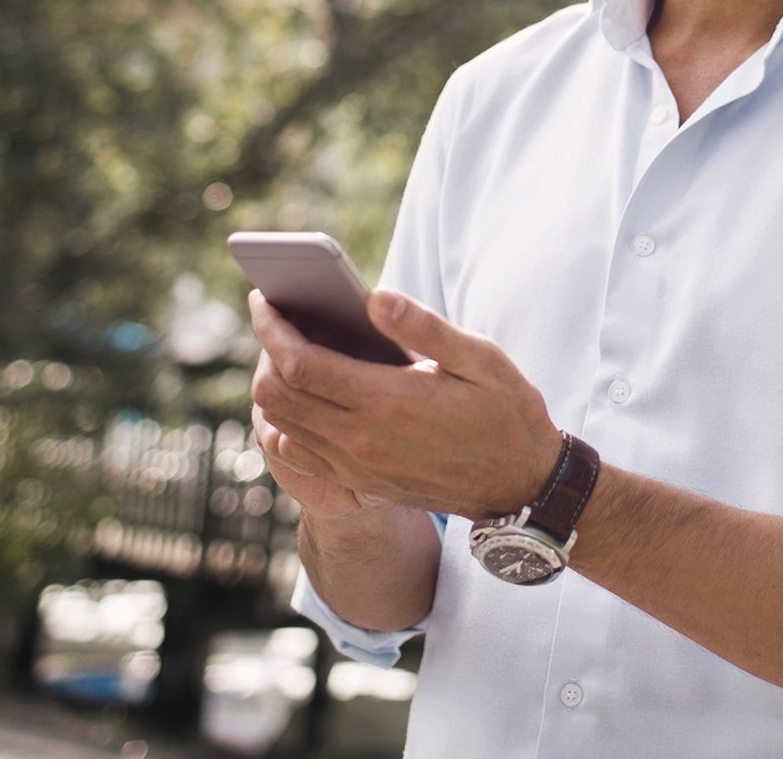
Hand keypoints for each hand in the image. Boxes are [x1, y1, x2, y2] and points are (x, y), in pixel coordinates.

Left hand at [248, 289, 560, 520]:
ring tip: (287, 349)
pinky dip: (285, 421)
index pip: (299, 364)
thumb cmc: (505, 412)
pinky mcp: (358, 483)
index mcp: (387, 402)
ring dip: (272, 385)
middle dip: (263, 351)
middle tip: (274, 319)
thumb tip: (374, 296)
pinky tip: (305, 396)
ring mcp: (356, 467)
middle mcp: (361, 440)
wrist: (520, 485)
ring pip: (280, 424)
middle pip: (276, 395)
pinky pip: (298, 452)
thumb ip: (424, 326)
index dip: (271, 329)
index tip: (264, 300)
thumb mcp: (480, 358)